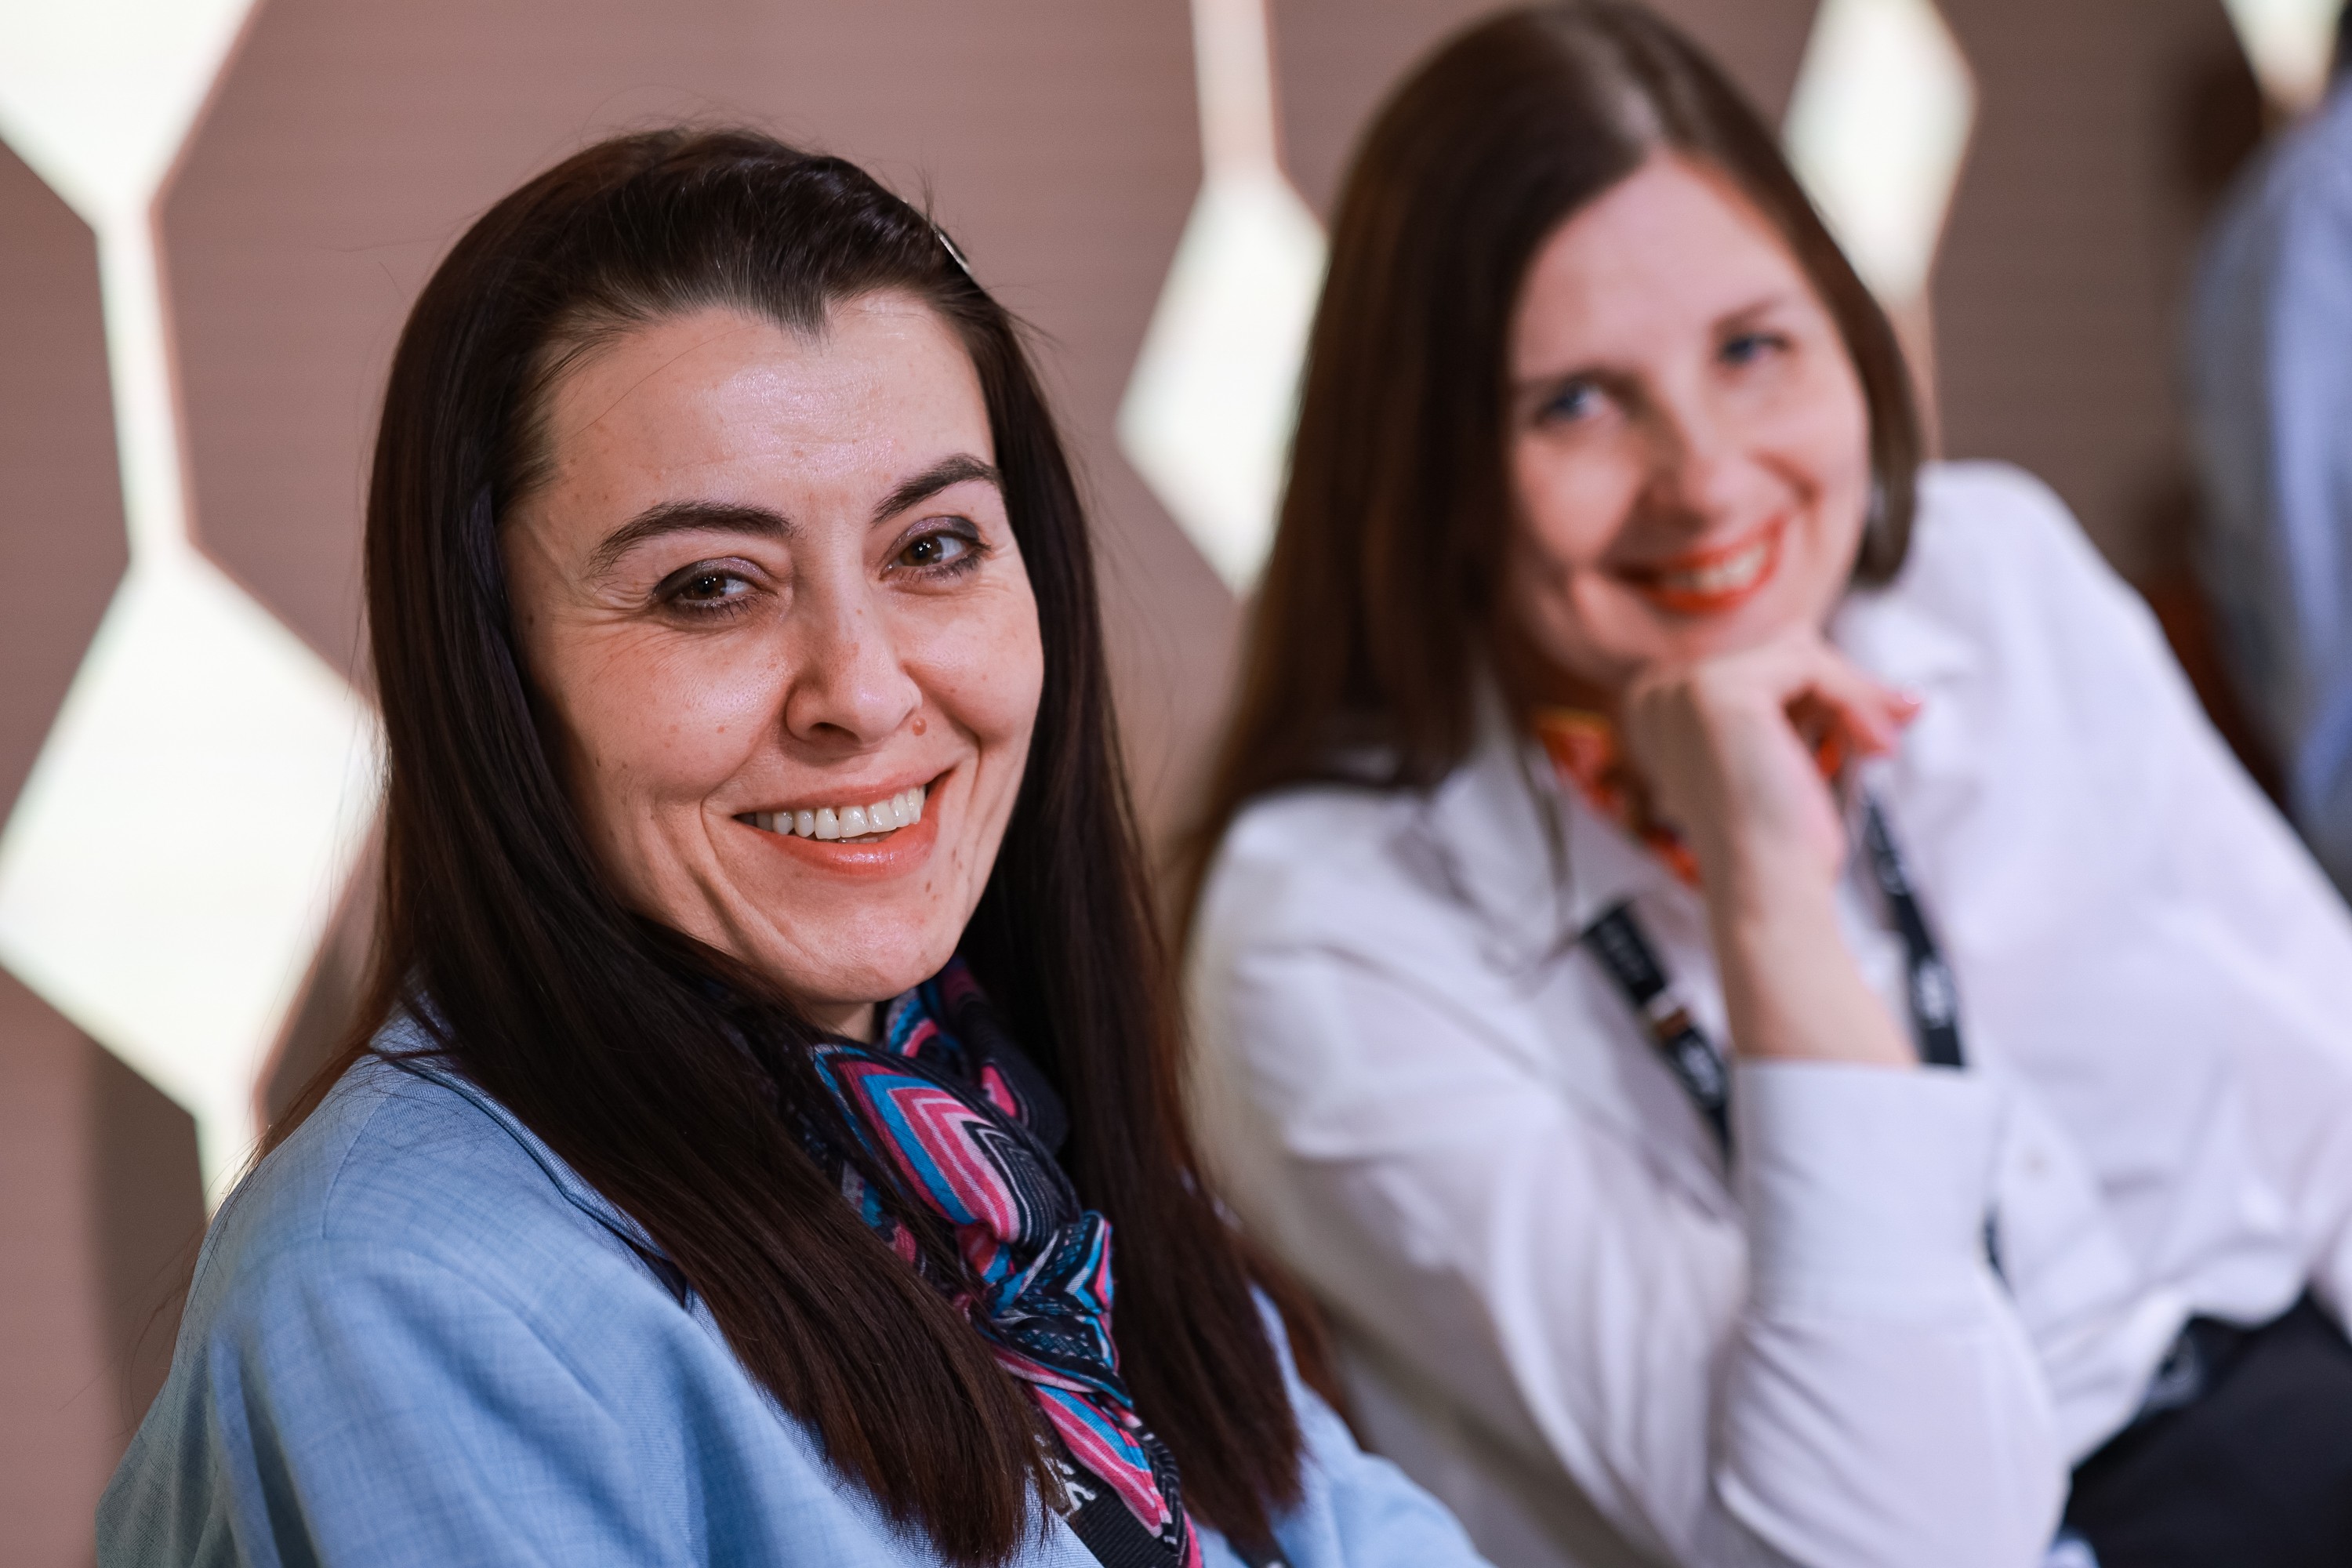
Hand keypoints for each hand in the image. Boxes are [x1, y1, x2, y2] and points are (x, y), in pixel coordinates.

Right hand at [1617, 628, 1919, 1066]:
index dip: (1822, 690)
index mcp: (1658, 708)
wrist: (1767, 892)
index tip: (1872, 723)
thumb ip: (1798, 702)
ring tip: (1879, 747)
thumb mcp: (1781, 754)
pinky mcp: (1721, 691)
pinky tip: (1872, 747)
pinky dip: (1854, 701)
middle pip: (1781, 650)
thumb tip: (1874, 675)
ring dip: (1856, 699)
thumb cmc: (1778, 840)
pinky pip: (1812, 666)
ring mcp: (1684, 688)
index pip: (1761, 663)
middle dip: (1846, 689)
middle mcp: (1658, 692)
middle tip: (1898, 721)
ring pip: (1803, 654)